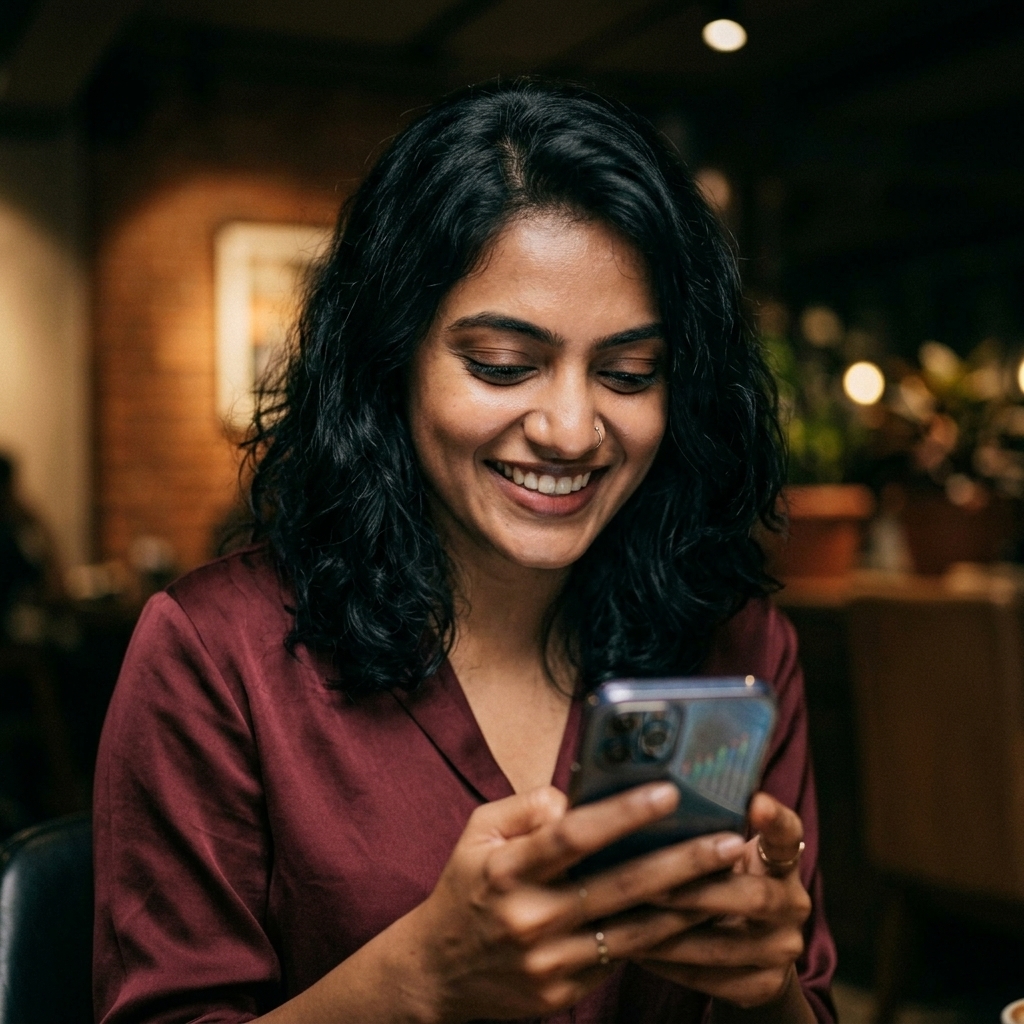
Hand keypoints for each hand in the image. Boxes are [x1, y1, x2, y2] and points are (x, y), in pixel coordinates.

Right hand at [407, 783, 748, 1022]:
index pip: (572, 837)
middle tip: (729, 840)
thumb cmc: (466, 887)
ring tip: (731, 879)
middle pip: (618, 886)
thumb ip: (525, 809)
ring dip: (688, 905)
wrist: (437, 971)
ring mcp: (549, 960)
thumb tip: (572, 799)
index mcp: (506, 869)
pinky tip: (697, 916)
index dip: (623, 814)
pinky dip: (663, 936)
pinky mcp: (564, 990)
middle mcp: (530, 916)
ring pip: (633, 930)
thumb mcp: (477, 833)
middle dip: (681, 862)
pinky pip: (622, 958)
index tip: (668, 792)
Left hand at [635, 793, 812, 1014]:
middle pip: (756, 897)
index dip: (776, 819)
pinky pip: (712, 979)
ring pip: (725, 945)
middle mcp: (793, 903)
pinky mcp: (765, 986)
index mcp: (782, 859)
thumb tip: (640, 796)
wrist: (748, 952)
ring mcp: (783, 949)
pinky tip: (634, 950)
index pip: (789, 833)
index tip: (756, 802)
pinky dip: (669, 965)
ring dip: (672, 933)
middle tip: (653, 884)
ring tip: (628, 920)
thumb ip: (702, 830)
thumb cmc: (718, 881)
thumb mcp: (720, 854)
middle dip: (699, 891)